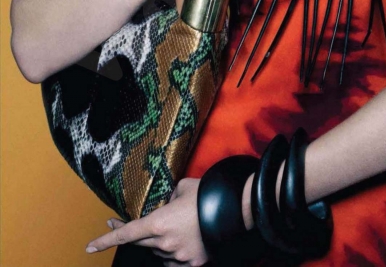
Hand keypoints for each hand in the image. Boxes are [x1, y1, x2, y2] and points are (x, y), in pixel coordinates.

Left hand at [85, 177, 208, 265]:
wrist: (234, 211)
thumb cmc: (207, 195)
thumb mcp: (182, 188)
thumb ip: (169, 198)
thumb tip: (166, 203)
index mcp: (159, 223)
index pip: (126, 234)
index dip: (106, 240)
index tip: (89, 247)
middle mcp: (164, 244)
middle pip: (140, 243)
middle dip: (131, 233)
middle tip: (119, 224)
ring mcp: (178, 256)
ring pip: (159, 252)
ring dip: (160, 242)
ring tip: (178, 225)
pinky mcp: (192, 263)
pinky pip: (175, 260)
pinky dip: (174, 252)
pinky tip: (184, 239)